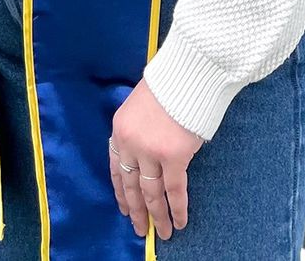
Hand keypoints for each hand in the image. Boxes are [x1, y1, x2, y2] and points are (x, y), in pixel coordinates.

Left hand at [109, 77, 203, 240]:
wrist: (188, 72)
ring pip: (151, 193)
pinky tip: (180, 221)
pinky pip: (174, 190)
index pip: (116, 168)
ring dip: (157, 215)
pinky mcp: (173, 156)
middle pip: (131, 185)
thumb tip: (148, 153)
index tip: (124, 208)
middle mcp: (130, 143)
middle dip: (136, 210)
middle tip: (140, 229)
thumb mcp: (141, 105)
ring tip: (162, 232)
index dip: (121, 191)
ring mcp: (150, 152)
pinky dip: (177, 208)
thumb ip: (140, 129)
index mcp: (120, 129)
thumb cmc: (169, 83)